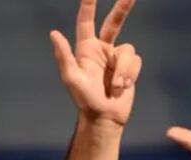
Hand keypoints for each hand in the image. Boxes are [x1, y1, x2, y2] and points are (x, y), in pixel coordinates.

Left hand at [50, 0, 140, 126]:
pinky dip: (131, 74)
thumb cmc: (85, 99)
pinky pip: (136, 62)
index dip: (88, 6)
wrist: (105, 117)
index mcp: (86, 49)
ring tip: (116, 86)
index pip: (86, 22)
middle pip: (114, 23)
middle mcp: (102, 50)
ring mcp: (117, 59)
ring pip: (128, 51)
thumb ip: (64, 56)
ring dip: (124, 70)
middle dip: (122, 9)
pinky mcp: (130, 68)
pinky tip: (123, 87)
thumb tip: (54, 33)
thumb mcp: (71, 78)